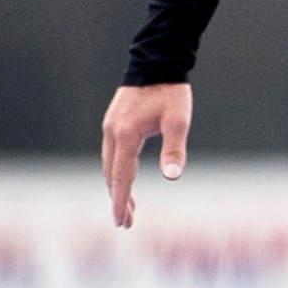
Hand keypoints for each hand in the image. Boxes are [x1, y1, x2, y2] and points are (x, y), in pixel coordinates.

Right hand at [101, 83, 191, 227]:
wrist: (157, 64)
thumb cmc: (171, 93)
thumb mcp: (179, 122)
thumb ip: (175, 149)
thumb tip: (172, 177)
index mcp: (126, 135)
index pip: (121, 176)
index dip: (121, 201)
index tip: (121, 221)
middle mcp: (112, 133)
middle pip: (111, 174)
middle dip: (118, 199)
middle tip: (126, 223)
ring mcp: (110, 127)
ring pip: (109, 165)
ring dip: (116, 187)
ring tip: (127, 209)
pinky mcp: (114, 123)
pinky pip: (111, 155)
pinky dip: (116, 172)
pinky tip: (124, 181)